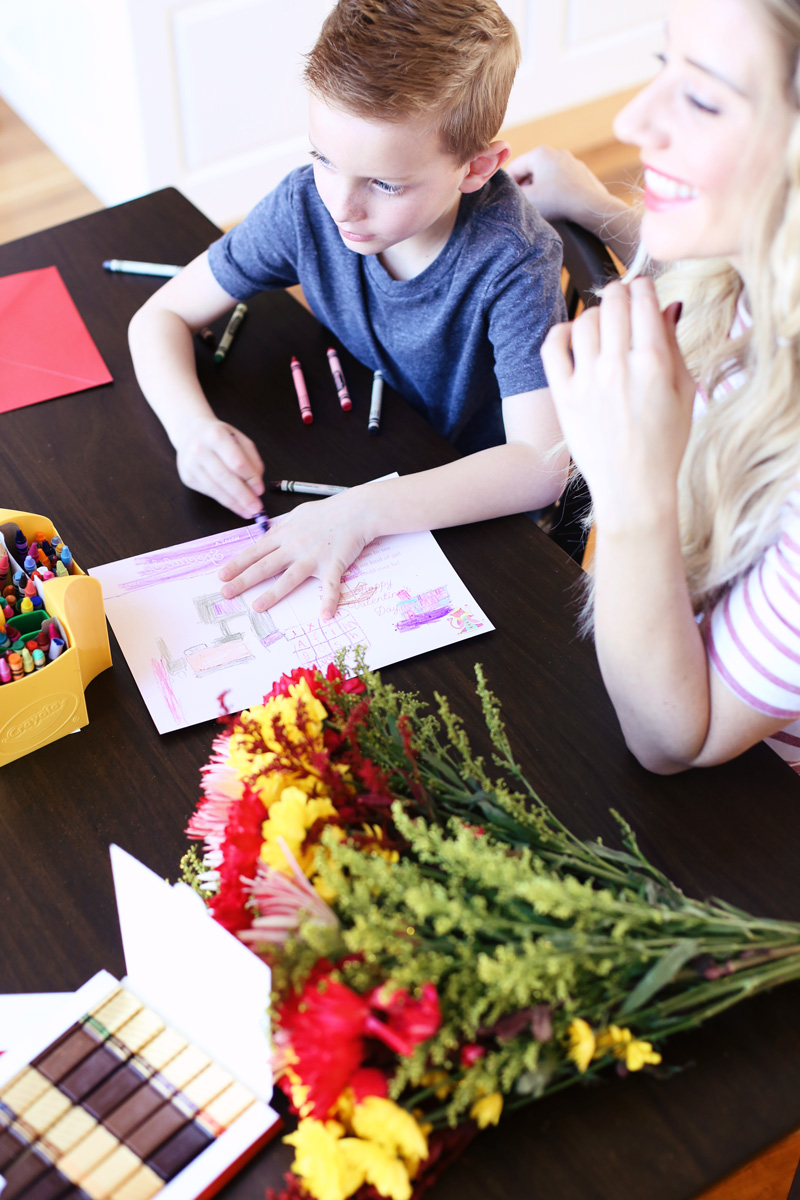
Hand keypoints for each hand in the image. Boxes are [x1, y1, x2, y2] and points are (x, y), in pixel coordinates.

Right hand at [174, 417, 264, 518]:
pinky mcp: (187, 478)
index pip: (236, 461)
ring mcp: (191, 465)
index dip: (250, 478)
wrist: (190, 432)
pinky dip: (224, 501)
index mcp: (216, 436)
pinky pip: (209, 493)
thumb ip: (251, 459)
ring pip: (215, 489)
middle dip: (243, 496)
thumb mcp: (239, 439)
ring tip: (248, 512)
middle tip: (256, 508)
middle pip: (225, 477)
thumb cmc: (220, 437)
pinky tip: (236, 506)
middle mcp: (200, 450)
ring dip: (234, 503)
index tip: (260, 490)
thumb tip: (256, 485)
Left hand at [217, 490, 372, 618]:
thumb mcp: (298, 514)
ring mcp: (313, 557)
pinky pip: (331, 587)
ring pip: (289, 578)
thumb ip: (282, 527)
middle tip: (226, 593)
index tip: (222, 576)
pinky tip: (325, 616)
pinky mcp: (333, 565)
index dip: (237, 564)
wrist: (356, 510)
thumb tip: (268, 535)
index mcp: (285, 534)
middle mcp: (295, 547)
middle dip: (243, 580)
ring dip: (272, 594)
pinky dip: (329, 601)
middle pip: (264, 566)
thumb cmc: (328, 512)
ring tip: (257, 607)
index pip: (255, 551)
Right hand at [507, 146, 615, 225]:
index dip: (509, 184)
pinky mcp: (581, 172)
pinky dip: (556, 190)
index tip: (508, 199)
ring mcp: (571, 161)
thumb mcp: (528, 199)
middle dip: (526, 186)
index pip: (515, 167)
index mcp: (540, 153)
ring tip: (541, 205)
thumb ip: (513, 192)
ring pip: (547, 175)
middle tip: (524, 203)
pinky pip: (562, 180)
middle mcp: (556, 152)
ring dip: (541, 188)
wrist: (590, 206)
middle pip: (531, 169)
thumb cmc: (557, 201)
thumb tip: (509, 191)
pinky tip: (557, 203)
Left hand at [541, 278, 695, 530]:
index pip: (643, 300)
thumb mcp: (685, 392)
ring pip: (584, 320)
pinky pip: (553, 346)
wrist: (633, 487)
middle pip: (613, 302)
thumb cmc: (664, 444)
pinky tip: (573, 336)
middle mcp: (618, 367)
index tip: (645, 292)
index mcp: (653, 363)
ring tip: (604, 324)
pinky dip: (561, 332)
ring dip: (596, 313)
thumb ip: (674, 345)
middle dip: (621, 293)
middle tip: (624, 301)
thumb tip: (668, 306)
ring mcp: (587, 380)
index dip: (645, 288)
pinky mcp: (563, 395)